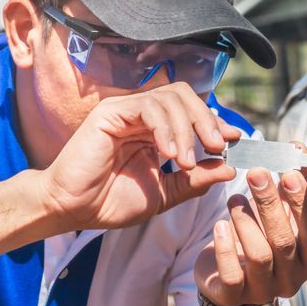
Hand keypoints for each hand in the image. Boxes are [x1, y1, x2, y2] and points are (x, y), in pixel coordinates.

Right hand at [41, 82, 241, 229]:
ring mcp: (125, 110)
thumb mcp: (163, 194)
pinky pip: (149, 106)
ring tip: (186, 160)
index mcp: (153, 132)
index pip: (190, 112)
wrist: (73, 209)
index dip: (214, 123)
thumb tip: (228, 168)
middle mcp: (141, 116)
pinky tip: (170, 153)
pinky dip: (166, 127)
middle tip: (217, 145)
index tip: (233, 141)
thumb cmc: (109, 202)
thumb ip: (193, 180)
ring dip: (187, 128)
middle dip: (206, 119)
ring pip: (171, 98)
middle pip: (185, 96)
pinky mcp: (111, 111)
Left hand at [194, 167, 306, 305]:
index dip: (303, 203)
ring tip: (234, 198)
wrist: (229, 281)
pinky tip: (219, 225)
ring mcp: (264, 290)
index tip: (290, 173)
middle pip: (285, 240)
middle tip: (256, 173)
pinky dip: (224, 247)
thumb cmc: (260, 240)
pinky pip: (232, 273)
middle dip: (270, 204)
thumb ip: (292, 186)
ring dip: (246, 221)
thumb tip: (299, 148)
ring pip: (259, 255)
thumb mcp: (279, 215)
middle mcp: (292, 278)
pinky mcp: (234, 295)